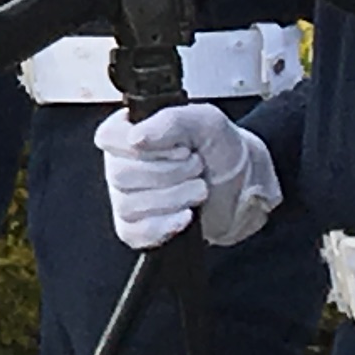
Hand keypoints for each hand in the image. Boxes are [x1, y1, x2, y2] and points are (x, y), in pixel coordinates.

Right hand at [97, 100, 282, 248]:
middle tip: (196, 167)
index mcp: (129, 133)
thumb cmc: (223, 150)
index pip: (108, 139)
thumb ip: (171, 121)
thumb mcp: (205, 122)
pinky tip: (186, 217)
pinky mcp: (138, 227)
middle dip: (169, 174)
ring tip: (199, 189)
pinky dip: (163, 227)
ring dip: (174, 199)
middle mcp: (121, 164)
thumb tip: (135, 138)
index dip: (145, 149)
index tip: (180, 149)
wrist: (246, 186)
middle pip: (121, 175)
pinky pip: (134, 232)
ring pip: (129, 205)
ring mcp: (127, 197)